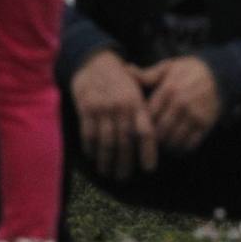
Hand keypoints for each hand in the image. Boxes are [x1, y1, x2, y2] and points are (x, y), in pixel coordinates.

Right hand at [70, 50, 157, 179]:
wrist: (94, 63)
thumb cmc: (120, 80)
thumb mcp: (137, 91)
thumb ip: (143, 112)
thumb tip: (154, 138)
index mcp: (137, 103)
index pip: (146, 131)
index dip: (148, 151)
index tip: (149, 169)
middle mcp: (121, 107)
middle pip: (125, 141)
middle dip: (125, 162)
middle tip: (124, 178)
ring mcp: (103, 109)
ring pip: (106, 141)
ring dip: (107, 160)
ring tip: (108, 173)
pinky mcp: (86, 109)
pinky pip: (89, 134)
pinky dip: (91, 148)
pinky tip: (93, 158)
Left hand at [137, 56, 220, 151]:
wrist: (220, 74)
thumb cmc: (189, 71)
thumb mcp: (168, 67)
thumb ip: (147, 74)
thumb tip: (126, 69)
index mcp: (169, 89)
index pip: (148, 115)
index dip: (140, 124)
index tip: (138, 128)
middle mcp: (181, 103)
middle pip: (159, 131)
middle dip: (152, 138)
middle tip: (149, 140)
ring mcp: (195, 115)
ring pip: (173, 140)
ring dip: (165, 146)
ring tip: (162, 143)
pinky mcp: (206, 124)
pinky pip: (189, 144)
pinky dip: (181, 149)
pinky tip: (177, 145)